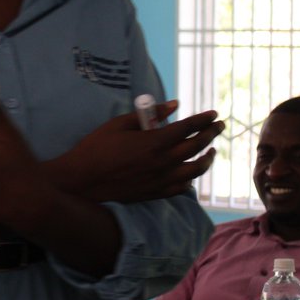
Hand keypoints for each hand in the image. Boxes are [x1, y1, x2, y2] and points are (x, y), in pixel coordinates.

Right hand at [47, 103, 224, 202]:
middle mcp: (162, 162)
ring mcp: (160, 180)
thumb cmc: (96, 148)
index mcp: (154, 142)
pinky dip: (191, 179)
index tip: (213, 114)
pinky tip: (191, 174)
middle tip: (218, 126)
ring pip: (195, 170)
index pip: (188, 128)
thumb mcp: (119, 124)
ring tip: (211, 151)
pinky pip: (181, 187)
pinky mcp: (154, 194)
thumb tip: (174, 105)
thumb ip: (149, 115)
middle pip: (196, 146)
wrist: (81, 182)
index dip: (203, 119)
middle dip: (211, 134)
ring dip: (207, 158)